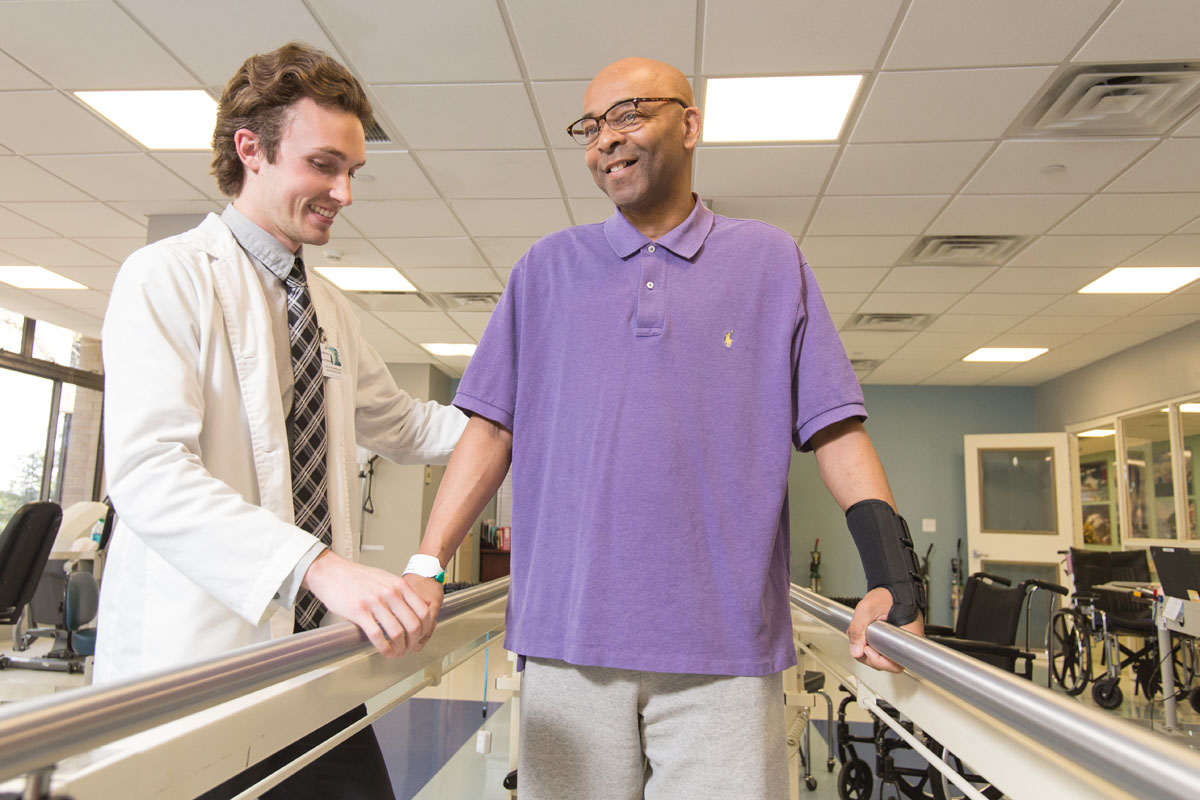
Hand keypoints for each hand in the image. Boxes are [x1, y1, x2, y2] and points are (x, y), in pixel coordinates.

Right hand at [301, 550, 441, 656]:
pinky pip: (377, 635)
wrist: (332, 572)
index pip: (423, 611)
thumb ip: (403, 591)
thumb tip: (423, 604)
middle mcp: (390, 593)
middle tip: (411, 648)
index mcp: (398, 585)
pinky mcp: (359, 612)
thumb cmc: (357, 577)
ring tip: (398, 653)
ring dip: (400, 648)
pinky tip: (386, 652)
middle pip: (413, 624)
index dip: (426, 628)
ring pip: (397, 632)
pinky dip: (384, 648)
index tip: (422, 637)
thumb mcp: (386, 578)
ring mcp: (374, 602)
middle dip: (414, 641)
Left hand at [846, 586, 924, 673]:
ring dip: (872, 651)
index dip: (879, 661)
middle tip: (862, 643)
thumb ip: (858, 630)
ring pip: (888, 658)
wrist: (892, 587)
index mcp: (908, 636)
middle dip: (872, 657)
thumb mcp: (866, 610)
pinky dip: (876, 647)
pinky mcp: (897, 640)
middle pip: (890, 663)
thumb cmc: (886, 595)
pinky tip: (869, 638)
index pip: (896, 664)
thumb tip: (855, 651)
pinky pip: (887, 650)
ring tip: (865, 637)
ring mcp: (903, 642)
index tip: (867, 649)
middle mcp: (908, 642)